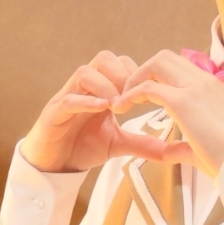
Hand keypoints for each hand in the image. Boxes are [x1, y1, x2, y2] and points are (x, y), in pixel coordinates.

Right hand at [19, 51, 170, 172]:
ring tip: (116, 104)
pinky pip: (68, 100)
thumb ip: (141, 143)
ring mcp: (66, 98)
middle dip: (121, 73)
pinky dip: (85, 102)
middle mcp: (84, 88)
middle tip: (132, 94)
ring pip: (84, 73)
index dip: (135, 71)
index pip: (119, 63)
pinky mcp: (53, 114)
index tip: (147, 90)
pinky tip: (101, 108)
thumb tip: (170, 151)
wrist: (54, 166)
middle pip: (102, 59)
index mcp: (100, 90)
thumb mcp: (118, 144)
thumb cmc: (82, 147)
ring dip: (104, 85)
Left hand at [112, 50, 223, 177]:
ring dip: (134, 79)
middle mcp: (204, 80)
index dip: (155, 76)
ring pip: (155, 64)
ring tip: (121, 101)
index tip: (141, 96)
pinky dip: (130, 95)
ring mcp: (195, 88)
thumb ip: (183, 146)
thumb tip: (169, 152)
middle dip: (142, 72)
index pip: (178, 66)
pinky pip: (148, 88)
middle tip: (127, 95)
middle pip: (164, 57)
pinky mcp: (183, 102)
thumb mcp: (202, 146)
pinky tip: (121, 108)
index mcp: (212, 87)